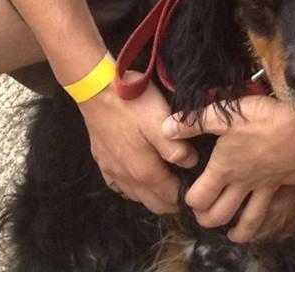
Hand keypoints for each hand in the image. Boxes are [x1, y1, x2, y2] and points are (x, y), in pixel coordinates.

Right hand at [78, 81, 197, 214]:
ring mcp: (111, 171)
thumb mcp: (160, 121)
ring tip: (168, 181)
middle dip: (171, 201)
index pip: (169, 198)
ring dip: (153, 195)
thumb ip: (176, 147)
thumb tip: (191, 164)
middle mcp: (126, 178)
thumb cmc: (132, 103)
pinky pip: (120, 186)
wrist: (96, 89)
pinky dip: (134, 188)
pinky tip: (140, 176)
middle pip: (153, 203)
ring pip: (136, 197)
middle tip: (187, 187)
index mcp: (144, 171)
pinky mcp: (102, 162)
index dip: (185, 196)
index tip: (198, 188)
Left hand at [167, 93, 294, 244]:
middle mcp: (245, 183)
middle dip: (208, 220)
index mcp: (226, 169)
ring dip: (241, 231)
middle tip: (205, 215)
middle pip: (221, 215)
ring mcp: (269, 184)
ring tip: (233, 234)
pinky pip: (294, 188)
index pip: (199, 197)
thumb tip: (166, 129)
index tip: (188, 195)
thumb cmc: (265, 117)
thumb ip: (194, 122)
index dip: (190, 200)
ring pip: (252, 219)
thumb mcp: (226, 115)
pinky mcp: (291, 178)